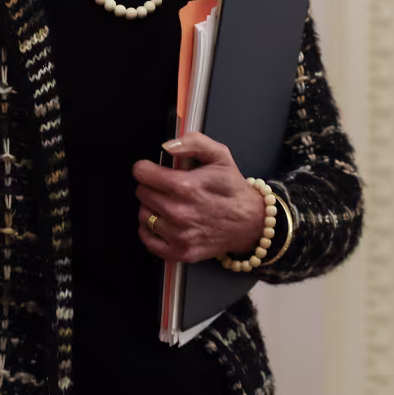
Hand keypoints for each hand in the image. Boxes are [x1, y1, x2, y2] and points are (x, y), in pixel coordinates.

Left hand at [132, 132, 264, 263]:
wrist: (251, 223)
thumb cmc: (233, 188)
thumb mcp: (220, 155)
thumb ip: (193, 142)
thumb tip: (167, 146)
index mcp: (186, 187)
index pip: (143, 173)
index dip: (146, 168)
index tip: (153, 169)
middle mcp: (180, 213)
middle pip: (142, 193)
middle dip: (151, 186)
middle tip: (167, 187)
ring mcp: (179, 236)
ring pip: (143, 215)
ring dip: (152, 207)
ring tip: (168, 203)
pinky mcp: (180, 252)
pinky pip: (147, 239)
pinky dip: (150, 230)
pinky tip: (164, 221)